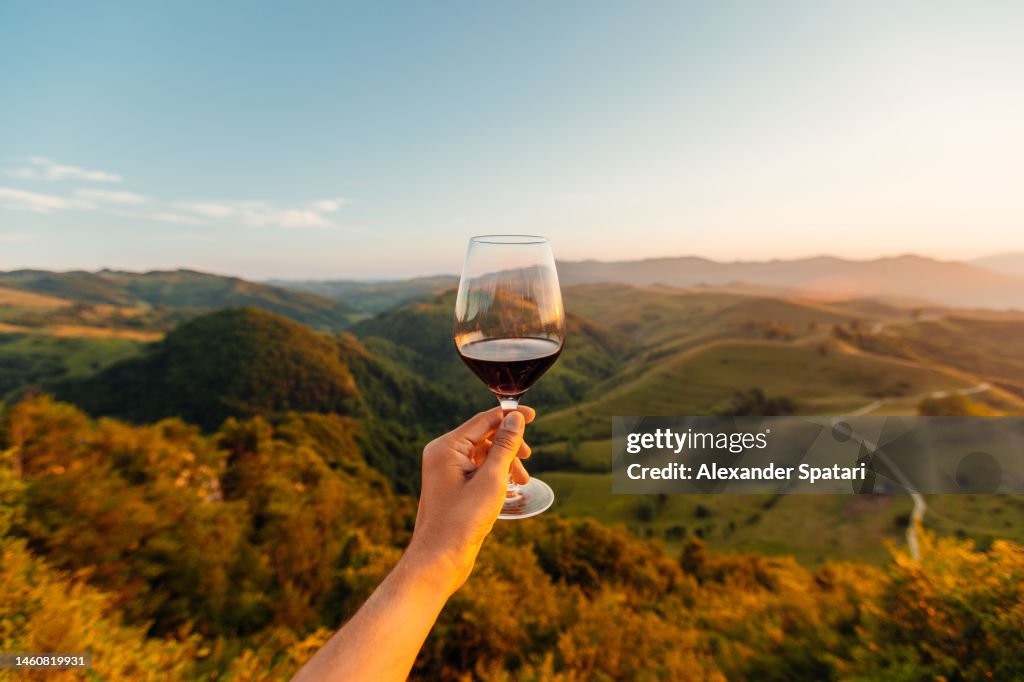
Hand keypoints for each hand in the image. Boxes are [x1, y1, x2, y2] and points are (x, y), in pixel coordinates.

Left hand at [405, 406, 534, 594]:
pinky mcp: (452, 487)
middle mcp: (443, 455)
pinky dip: (495, 475)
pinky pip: (477, 470)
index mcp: (446, 447)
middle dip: (509, 446)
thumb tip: (515, 418)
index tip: (533, 415)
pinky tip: (509, 488)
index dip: (509, 416)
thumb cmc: (462, 520)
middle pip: (483, 436)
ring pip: (482, 454)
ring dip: (505, 463)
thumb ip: (505, 446)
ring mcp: (446, 471)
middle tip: (528, 458)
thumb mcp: (491, 479)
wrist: (439, 559)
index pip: (483, 420)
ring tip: (522, 482)